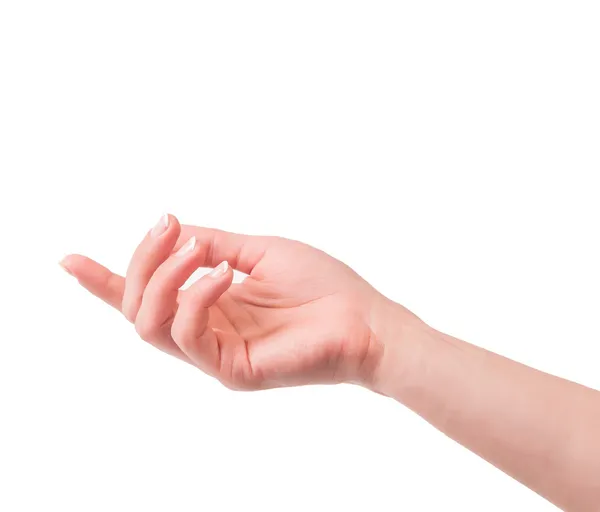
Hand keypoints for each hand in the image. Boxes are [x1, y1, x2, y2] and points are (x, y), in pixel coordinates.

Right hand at [61, 214, 392, 389]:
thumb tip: (172, 229)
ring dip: (161, 277)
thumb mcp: (258, 251)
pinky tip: (222, 275)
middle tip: (167, 225)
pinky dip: (194, 297)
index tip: (68, 260)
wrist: (366, 318)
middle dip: (139, 262)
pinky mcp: (231, 370)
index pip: (146, 298)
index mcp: (210, 305)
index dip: (105, 281)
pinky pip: (187, 336)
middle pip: (137, 308)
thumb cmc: (321, 285)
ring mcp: (215, 354)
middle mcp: (206, 331)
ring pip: (150, 325)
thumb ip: (213, 245)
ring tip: (194, 248)